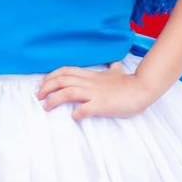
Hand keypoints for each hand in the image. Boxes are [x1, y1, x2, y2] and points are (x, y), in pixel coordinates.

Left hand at [37, 63, 158, 120]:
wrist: (142, 88)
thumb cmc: (130, 83)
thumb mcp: (119, 73)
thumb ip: (113, 69)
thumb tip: (115, 64)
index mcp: (91, 75)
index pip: (65, 71)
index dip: (51, 77)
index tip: (43, 85)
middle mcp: (89, 83)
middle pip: (62, 80)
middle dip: (47, 88)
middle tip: (38, 97)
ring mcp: (95, 94)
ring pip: (68, 92)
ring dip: (54, 100)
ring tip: (46, 107)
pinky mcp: (101, 105)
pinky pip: (85, 109)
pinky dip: (77, 113)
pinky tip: (74, 117)